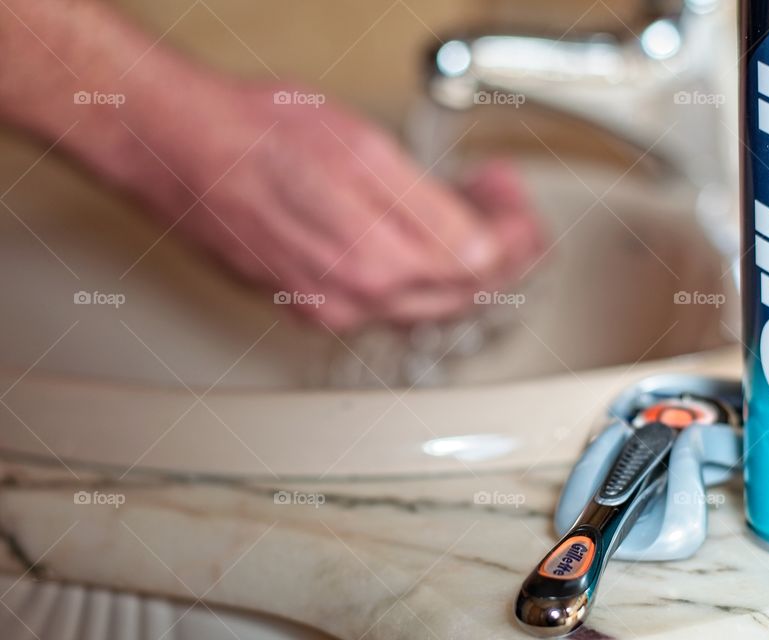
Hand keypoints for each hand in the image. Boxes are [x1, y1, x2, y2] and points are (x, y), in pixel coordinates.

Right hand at [128, 83, 543, 331]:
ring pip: (428, 299)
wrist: (179, 152)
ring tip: (462, 208)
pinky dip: (416, 270)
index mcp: (378, 257)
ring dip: (459, 258)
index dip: (512, 228)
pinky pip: (386, 301)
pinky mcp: (311, 304)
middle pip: (463, 291)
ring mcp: (332, 307)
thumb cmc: (256, 136)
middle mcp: (357, 297)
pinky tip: (412, 233)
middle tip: (497, 198)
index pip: (484, 266)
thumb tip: (483, 247)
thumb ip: (431, 209)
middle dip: (496, 243)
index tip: (509, 194)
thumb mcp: (361, 147)